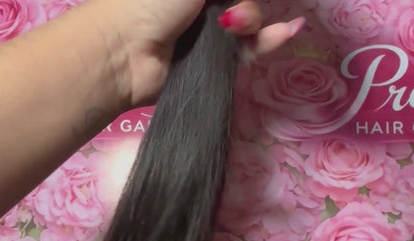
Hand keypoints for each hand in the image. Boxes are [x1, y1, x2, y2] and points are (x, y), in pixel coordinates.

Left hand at [115, 0, 304, 106]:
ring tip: (238, 26)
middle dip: (246, 7)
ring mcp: (211, 32)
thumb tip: (233, 5)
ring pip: (250, 23)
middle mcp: (204, 3)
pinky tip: (289, 32)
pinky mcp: (216, 62)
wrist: (125, 52)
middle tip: (227, 14)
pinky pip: (248, 50)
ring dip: (254, 21)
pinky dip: (268, 41)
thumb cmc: (150, 1)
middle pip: (243, 2)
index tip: (245, 3)